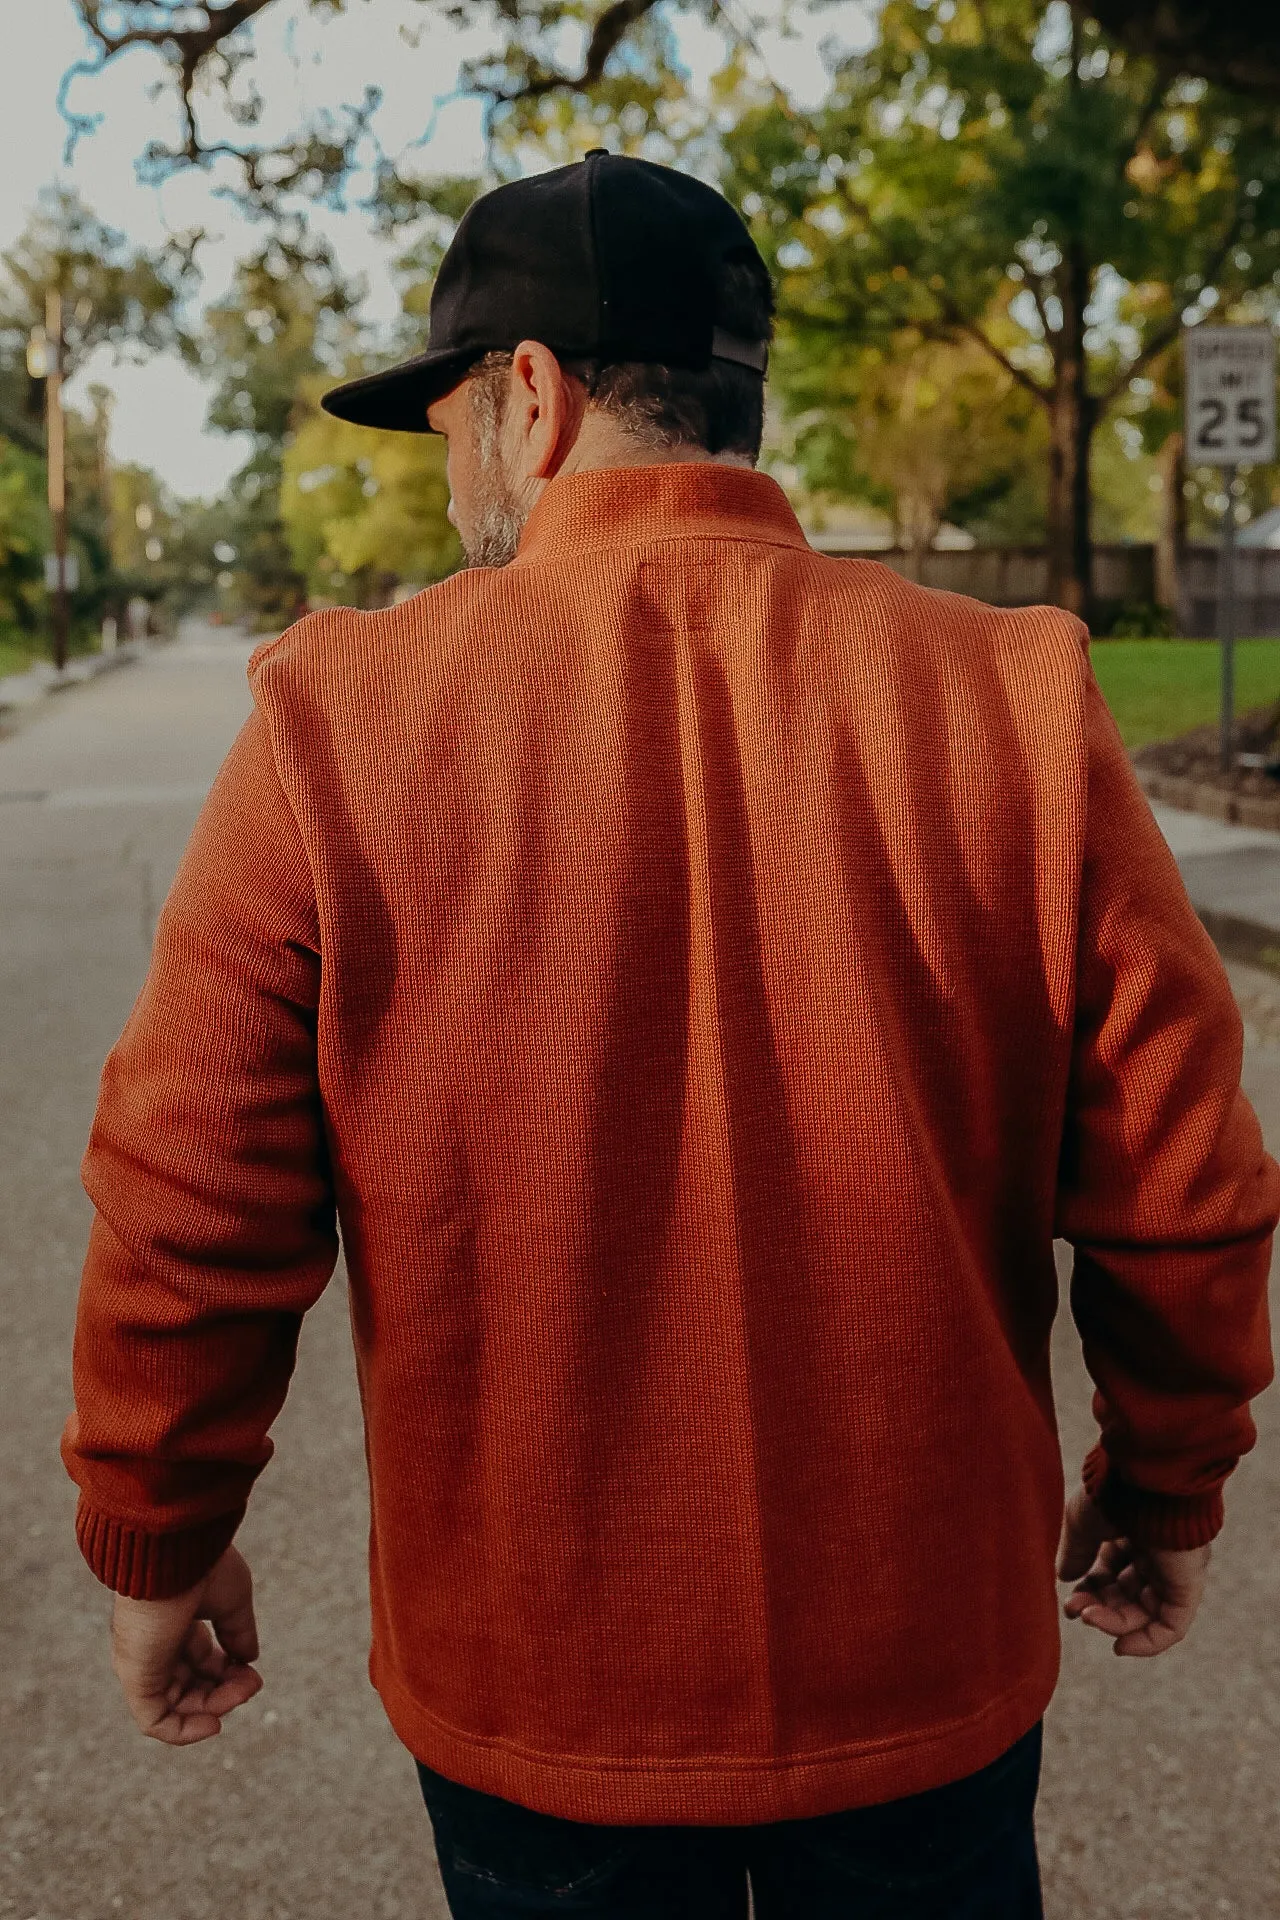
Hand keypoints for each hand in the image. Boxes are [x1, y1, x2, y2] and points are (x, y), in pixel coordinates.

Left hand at [109, 1545, 262, 1744]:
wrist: (174, 1548)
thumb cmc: (200, 1564)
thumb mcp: (231, 1600)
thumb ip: (238, 1632)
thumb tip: (248, 1660)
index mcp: (173, 1623)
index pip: (199, 1663)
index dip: (230, 1672)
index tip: (253, 1670)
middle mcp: (155, 1646)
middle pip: (190, 1686)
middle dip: (226, 1691)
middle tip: (253, 1683)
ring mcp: (143, 1662)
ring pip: (178, 1705)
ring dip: (215, 1706)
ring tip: (242, 1691)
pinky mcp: (136, 1677)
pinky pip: (155, 1721)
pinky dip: (184, 1730)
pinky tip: (214, 1723)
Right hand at [1056, 1484, 1210, 1657]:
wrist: (1143, 1476)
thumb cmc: (1111, 1490)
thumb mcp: (1082, 1522)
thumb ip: (1074, 1552)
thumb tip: (1065, 1579)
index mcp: (1132, 1531)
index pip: (1111, 1573)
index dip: (1089, 1591)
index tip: (1069, 1601)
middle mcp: (1156, 1552)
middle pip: (1126, 1595)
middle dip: (1098, 1607)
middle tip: (1076, 1611)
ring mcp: (1173, 1569)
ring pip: (1145, 1612)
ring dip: (1114, 1623)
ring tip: (1089, 1617)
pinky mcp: (1187, 1583)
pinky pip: (1173, 1625)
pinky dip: (1148, 1641)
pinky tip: (1120, 1646)